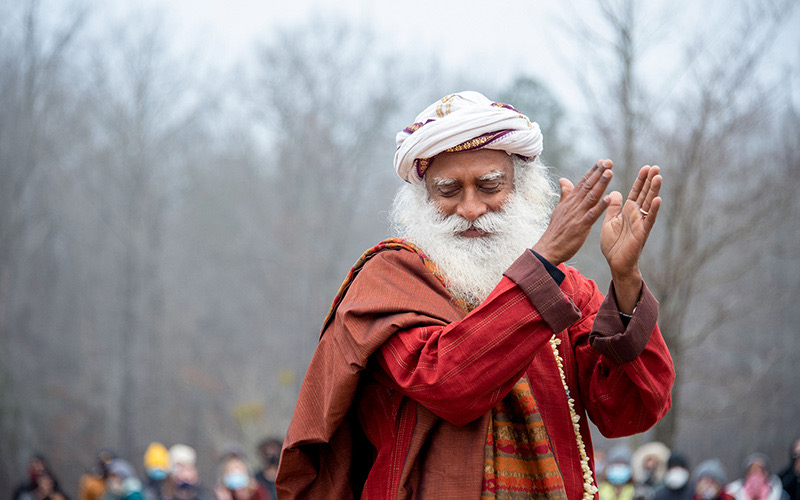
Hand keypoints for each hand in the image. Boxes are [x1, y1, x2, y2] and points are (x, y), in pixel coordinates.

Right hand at [532, 159, 614, 265]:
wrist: (549, 248)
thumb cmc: (556, 231)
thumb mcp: (559, 209)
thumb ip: (565, 194)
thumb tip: (563, 179)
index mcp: (570, 201)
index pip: (582, 183)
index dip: (592, 172)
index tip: (602, 161)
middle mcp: (574, 205)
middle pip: (588, 186)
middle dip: (599, 173)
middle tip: (608, 161)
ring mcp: (577, 215)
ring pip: (591, 196)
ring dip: (601, 184)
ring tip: (609, 172)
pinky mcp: (581, 226)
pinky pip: (592, 214)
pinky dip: (601, 206)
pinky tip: (609, 198)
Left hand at [600, 165, 661, 311]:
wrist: (616, 263)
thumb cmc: (613, 244)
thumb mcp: (610, 222)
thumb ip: (613, 208)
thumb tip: (615, 193)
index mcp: (628, 212)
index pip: (635, 192)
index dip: (640, 181)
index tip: (646, 167)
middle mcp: (636, 215)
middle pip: (644, 194)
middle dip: (649, 181)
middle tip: (655, 166)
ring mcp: (641, 223)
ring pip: (649, 204)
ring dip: (654, 191)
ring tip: (659, 177)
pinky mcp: (642, 233)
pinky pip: (649, 220)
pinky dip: (653, 210)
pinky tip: (658, 199)